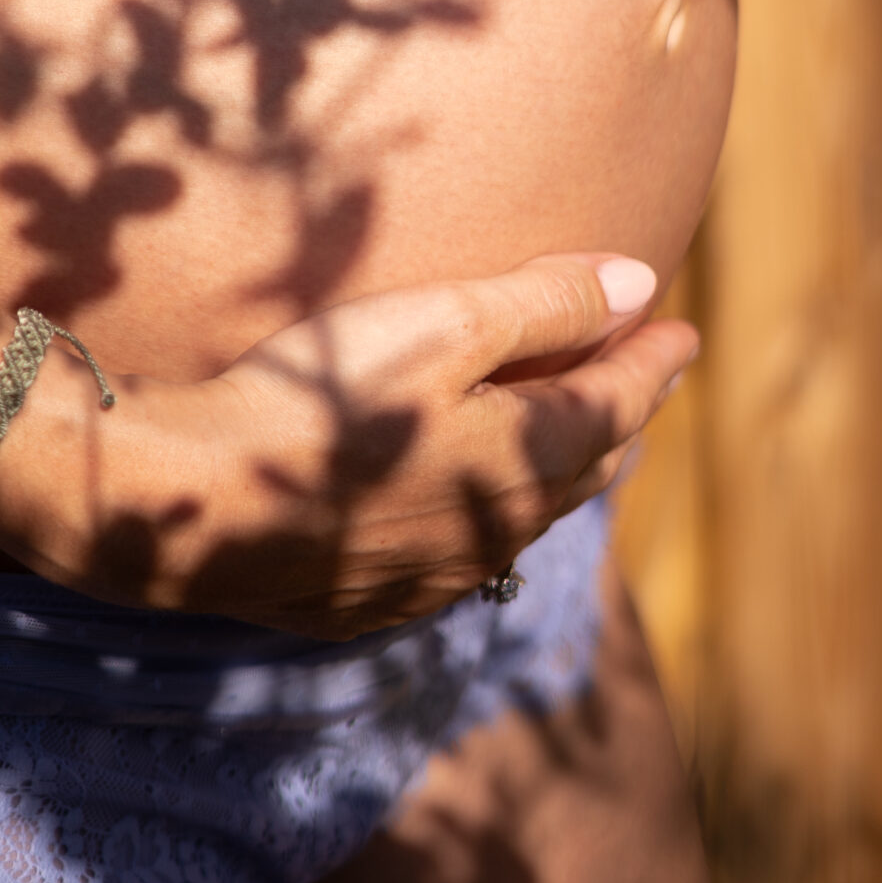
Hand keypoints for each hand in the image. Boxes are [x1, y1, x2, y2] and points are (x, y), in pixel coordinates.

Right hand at [159, 253, 689, 639]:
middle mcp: (499, 529)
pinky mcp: (374, 600)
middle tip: (639, 381)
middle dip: (620, 418)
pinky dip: (488, 512)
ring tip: (570, 440)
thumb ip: (546, 304)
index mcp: (527, 459)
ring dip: (559, 470)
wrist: (196, 503)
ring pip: (527, 517)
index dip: (654, 359)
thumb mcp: (442, 324)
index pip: (619, 404)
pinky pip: (463, 555)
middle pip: (586, 469)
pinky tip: (463, 504)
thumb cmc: (321, 397)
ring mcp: (437, 576)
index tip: (685, 330)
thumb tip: (643, 282)